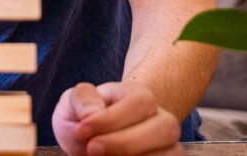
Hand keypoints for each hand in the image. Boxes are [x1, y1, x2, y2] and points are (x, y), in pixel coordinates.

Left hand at [52, 81, 182, 155]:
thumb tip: (91, 113)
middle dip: (124, 143)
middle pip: (163, 128)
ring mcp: (170, 144)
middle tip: (93, 149)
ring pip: (172, 153)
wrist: (91, 142)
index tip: (82, 131)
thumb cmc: (83, 118)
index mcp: (139, 95)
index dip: (110, 119)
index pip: (138, 103)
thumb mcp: (74, 102)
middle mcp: (162, 119)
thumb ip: (83, 100)